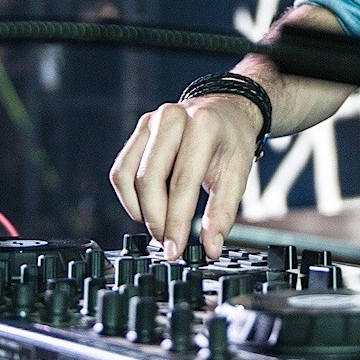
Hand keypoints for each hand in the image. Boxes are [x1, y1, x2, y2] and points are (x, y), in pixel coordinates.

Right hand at [108, 94, 262, 259]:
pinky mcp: (137, 131)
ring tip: (159, 226)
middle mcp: (171, 117)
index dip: (176, 222)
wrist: (226, 110)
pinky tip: (147, 209)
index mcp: (203, 125)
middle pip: (148, 179)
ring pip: (128, 176)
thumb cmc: (231, 141)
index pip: (182, 182)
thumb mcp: (238, 175)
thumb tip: (210, 248)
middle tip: (166, 242)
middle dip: (155, 219)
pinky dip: (129, 197)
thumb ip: (223, 213)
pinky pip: (120, 171)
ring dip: (139, 209)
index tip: (174, 250)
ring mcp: (150, 122)